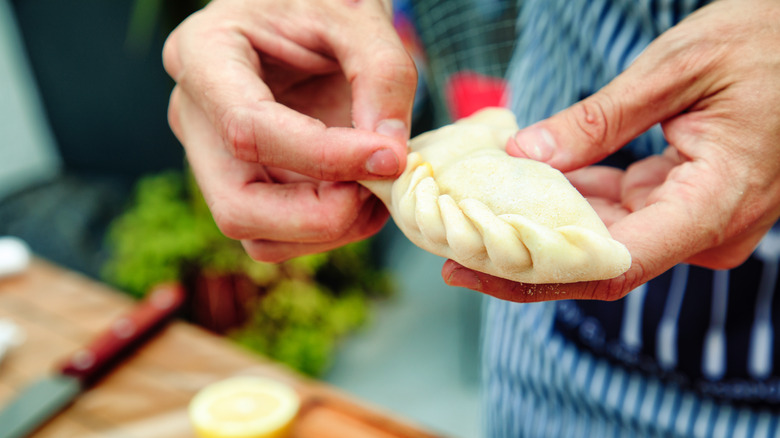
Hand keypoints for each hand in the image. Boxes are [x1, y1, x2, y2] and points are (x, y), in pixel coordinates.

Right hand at [163, 0, 415, 261]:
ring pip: (259, 236)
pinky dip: (330, 229)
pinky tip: (363, 192)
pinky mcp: (247, 184)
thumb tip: (389, 158)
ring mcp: (216, 159)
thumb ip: (383, 75)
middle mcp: (195, 117)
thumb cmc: (321, 1)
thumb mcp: (357, 14)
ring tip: (378, 186)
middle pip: (237, 208)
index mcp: (202, 55)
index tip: (390, 157)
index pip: (248, 130)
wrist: (305, 9)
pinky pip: (280, 235)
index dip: (325, 157)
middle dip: (320, 216)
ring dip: (330, 229)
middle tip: (378, 187)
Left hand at [444, 0, 779, 301]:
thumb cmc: (763, 43)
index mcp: (712, 203)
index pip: (612, 265)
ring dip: (542, 229)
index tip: (473, 269)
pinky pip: (620, 213)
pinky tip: (522, 189)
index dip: (536, 275)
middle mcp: (706, 229)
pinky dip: (572, 202)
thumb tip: (525, 157)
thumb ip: (599, 121)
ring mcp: (697, 219)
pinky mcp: (685, 202)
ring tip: (473, 220)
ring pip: (605, 239)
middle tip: (452, 247)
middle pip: (599, 262)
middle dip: (525, 257)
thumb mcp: (675, 71)